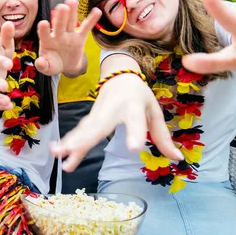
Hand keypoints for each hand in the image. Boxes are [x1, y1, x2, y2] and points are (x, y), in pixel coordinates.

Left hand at [35, 0, 100, 76]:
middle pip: (59, 25)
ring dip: (72, 12)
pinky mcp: (80, 37)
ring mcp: (69, 35)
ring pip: (70, 22)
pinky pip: (86, 27)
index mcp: (47, 42)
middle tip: (62, 7)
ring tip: (72, 1)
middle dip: (60, 16)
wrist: (66, 65)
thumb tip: (39, 63)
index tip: (43, 23)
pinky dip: (91, 19)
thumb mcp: (47, 68)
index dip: (44, 29)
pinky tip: (97, 11)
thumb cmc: (53, 64)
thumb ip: (42, 65)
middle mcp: (57, 35)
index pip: (44, 34)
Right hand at [51, 74, 183, 171]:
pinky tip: (57, 152)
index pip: (135, 121)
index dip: (135, 133)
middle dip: (84, 140)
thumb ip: (162, 137)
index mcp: (133, 106)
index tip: (134, 148)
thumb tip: (177, 159)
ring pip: (83, 129)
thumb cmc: (139, 96)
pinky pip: (79, 131)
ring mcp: (97, 113)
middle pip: (99, 126)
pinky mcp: (89, 119)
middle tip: (71, 152)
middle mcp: (112, 109)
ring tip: (58, 154)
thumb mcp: (154, 113)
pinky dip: (68, 141)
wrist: (119, 75)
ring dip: (70, 141)